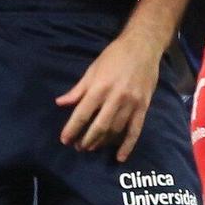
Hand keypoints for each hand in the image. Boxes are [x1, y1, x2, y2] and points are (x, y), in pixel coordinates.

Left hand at [57, 27, 161, 161]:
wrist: (143, 47)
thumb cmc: (114, 56)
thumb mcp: (92, 70)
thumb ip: (78, 90)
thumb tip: (61, 103)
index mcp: (99, 87)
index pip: (82, 114)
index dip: (72, 129)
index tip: (65, 140)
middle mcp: (115, 98)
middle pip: (99, 127)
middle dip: (86, 140)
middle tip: (79, 147)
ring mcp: (131, 104)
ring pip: (115, 131)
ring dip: (102, 142)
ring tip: (93, 148)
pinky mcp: (143, 107)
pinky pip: (135, 131)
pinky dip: (127, 146)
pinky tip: (120, 157)